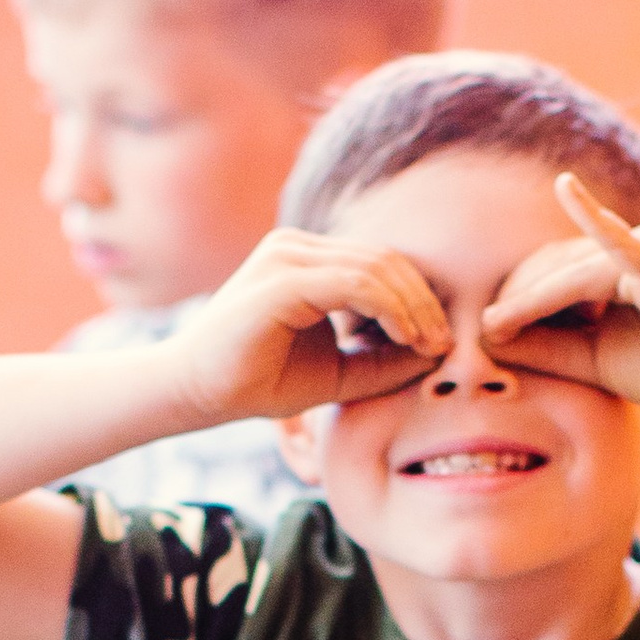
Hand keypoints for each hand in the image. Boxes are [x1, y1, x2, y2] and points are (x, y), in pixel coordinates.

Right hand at [167, 228, 451, 423]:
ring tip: (430, 345)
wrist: (196, 392)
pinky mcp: (282, 279)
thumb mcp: (337, 371)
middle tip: (444, 344)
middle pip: (385, 258)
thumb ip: (383, 358)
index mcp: (306, 259)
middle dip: (424, 301)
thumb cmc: (259, 382)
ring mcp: (287, 256)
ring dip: (413, 307)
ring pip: (375, 266)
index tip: (439, 343)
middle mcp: (296, 247)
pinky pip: (355, 282)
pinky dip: (390, 309)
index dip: (419, 299)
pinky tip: (406, 339)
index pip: (380, 262)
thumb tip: (439, 350)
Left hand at [482, 170, 639, 423]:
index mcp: (628, 255)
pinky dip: (592, 216)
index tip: (490, 331)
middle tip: (484, 330)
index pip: (559, 267)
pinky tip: (566, 187)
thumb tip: (485, 335)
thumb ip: (544, 344)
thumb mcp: (591, 357)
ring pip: (574, 271)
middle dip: (521, 298)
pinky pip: (618, 244)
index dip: (522, 298)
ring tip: (495, 325)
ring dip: (532, 297)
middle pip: (561, 265)